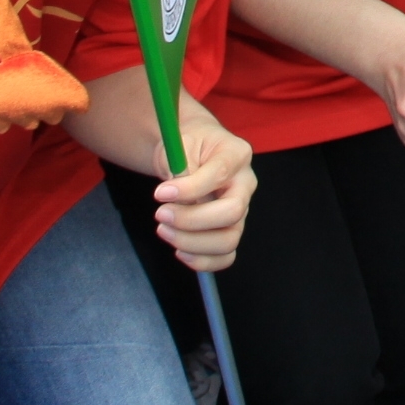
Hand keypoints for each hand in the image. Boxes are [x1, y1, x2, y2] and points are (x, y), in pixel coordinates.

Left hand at [151, 105, 256, 272]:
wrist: (192, 152)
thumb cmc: (188, 145)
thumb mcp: (180, 143)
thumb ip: (180, 167)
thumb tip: (174, 197)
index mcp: (237, 154)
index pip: (219, 175)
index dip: (189, 189)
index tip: (159, 193)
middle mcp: (245, 184)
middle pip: (232, 212)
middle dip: (191, 220)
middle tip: (160, 215)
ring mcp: (241, 210)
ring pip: (229, 240)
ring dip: (192, 242)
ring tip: (164, 230)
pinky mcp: (231, 229)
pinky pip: (225, 256)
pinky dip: (202, 260)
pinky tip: (180, 249)